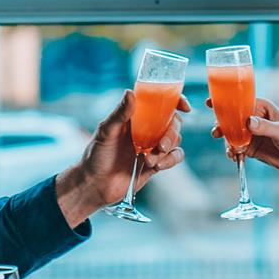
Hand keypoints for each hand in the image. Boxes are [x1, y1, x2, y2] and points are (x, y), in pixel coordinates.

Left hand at [54, 89, 190, 224]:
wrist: (94, 185)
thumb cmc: (95, 155)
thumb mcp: (106, 132)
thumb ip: (119, 114)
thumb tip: (130, 93)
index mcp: (135, 117)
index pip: (159, 102)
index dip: (175, 101)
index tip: (184, 106)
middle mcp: (146, 129)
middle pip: (173, 122)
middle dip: (172, 132)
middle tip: (161, 145)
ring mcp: (152, 146)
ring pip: (175, 139)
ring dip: (168, 148)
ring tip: (150, 160)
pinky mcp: (156, 162)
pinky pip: (174, 157)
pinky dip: (170, 160)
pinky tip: (156, 166)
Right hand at [208, 95, 278, 179]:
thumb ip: (265, 127)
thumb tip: (249, 122)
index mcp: (262, 107)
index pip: (240, 101)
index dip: (225, 101)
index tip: (210, 102)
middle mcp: (254, 118)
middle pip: (231, 117)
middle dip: (221, 124)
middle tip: (217, 132)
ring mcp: (251, 133)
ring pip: (230, 133)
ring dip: (225, 140)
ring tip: (229, 149)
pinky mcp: (249, 147)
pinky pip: (235, 147)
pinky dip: (232, 152)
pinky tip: (235, 157)